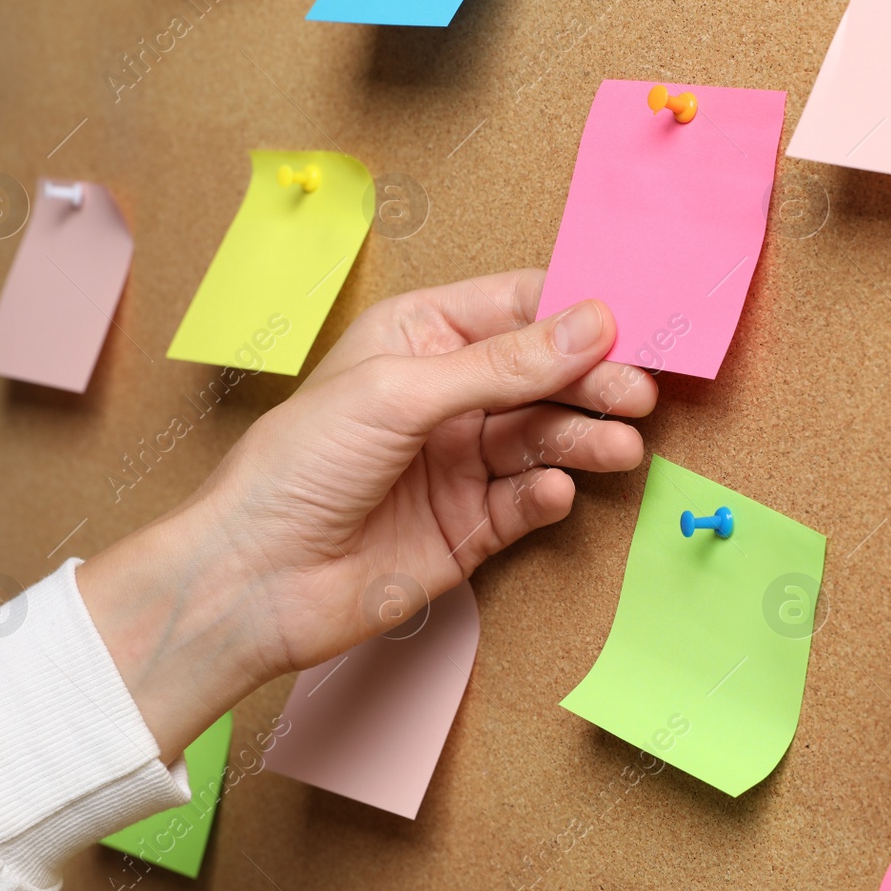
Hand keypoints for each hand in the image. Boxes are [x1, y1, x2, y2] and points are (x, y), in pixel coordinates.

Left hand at [77, 270, 656, 758]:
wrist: (253, 582)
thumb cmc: (297, 466)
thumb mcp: (399, 393)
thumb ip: (503, 364)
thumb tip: (592, 324)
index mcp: (420, 337)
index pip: (518, 308)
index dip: (576, 314)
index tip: (632, 324)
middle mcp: (446, 394)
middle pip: (544, 375)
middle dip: (593, 381)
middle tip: (637, 394)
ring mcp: (459, 461)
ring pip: (545, 438)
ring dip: (584, 439)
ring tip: (619, 448)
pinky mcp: (470, 526)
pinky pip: (527, 500)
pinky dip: (547, 494)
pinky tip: (554, 492)